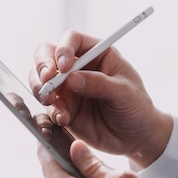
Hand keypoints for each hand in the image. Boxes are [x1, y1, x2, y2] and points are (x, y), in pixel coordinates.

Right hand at [30, 30, 172, 167]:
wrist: (135, 137)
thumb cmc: (136, 107)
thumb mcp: (124, 93)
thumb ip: (99, 84)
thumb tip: (72, 78)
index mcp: (96, 54)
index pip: (72, 39)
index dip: (63, 49)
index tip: (63, 67)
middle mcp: (78, 67)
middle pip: (48, 54)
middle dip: (42, 66)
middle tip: (46, 81)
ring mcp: (68, 88)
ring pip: (42, 80)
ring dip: (41, 88)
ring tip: (50, 100)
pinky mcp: (64, 108)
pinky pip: (49, 106)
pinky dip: (52, 111)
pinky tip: (64, 119)